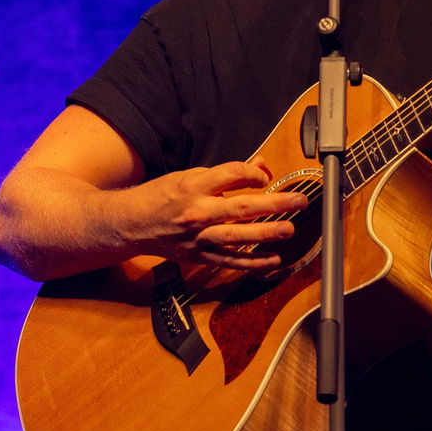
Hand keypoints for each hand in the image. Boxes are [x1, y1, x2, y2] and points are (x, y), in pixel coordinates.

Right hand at [134, 160, 308, 270]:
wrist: (133, 224)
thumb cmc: (162, 196)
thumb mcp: (190, 175)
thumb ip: (226, 174)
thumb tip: (261, 168)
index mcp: (194, 186)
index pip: (232, 175)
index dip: (255, 174)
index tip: (265, 177)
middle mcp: (197, 212)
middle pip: (242, 207)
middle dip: (275, 204)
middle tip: (299, 201)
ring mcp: (199, 237)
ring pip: (239, 237)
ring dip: (267, 234)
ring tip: (289, 228)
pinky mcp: (199, 256)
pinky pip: (231, 261)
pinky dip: (253, 262)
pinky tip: (274, 260)